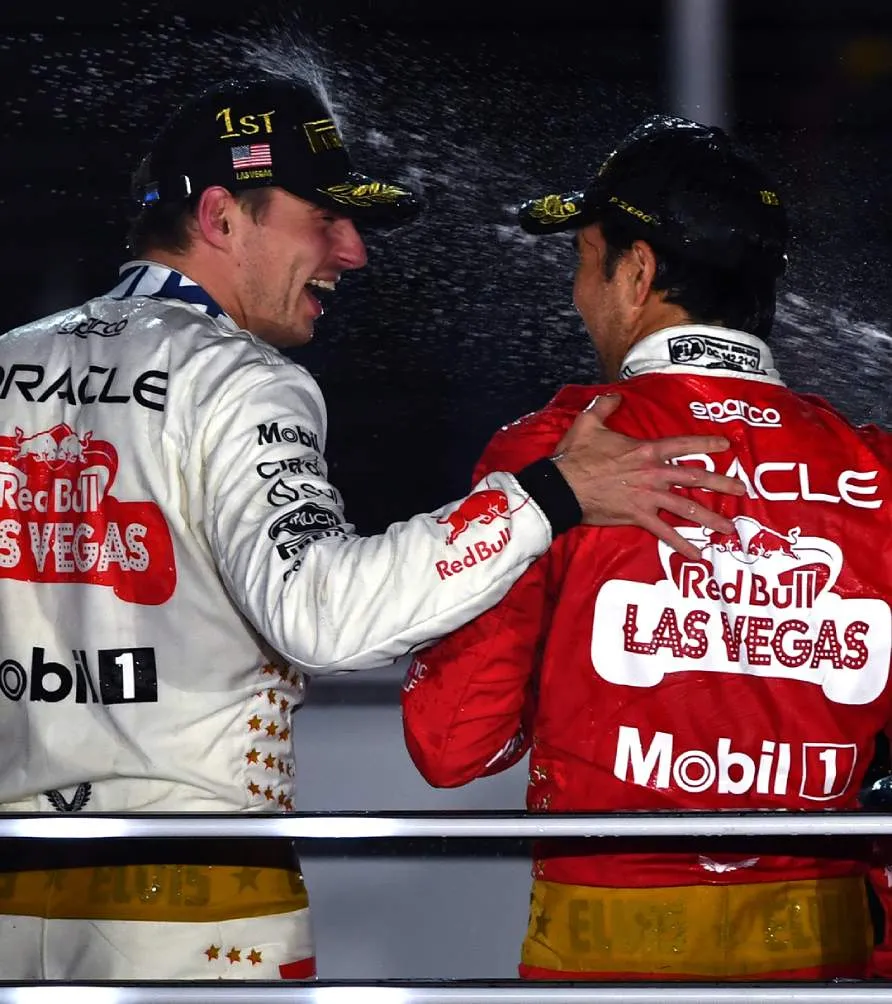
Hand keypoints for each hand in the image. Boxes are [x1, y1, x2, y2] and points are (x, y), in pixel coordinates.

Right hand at [552, 394, 744, 559]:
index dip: (706, 445)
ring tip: (730, 529)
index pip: (683, 445)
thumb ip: (604, 406)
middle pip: (695, 478)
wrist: (561, 487)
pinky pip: (665, 533)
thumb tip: (614, 395)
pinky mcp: (638, 517)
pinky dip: (682, 545)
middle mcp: (653, 474)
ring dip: (711, 519)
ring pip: (687, 508)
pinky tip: (697, 556)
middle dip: (723, 484)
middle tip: (743, 490)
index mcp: (645, 450)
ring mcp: (648, 497)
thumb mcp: (587, 423)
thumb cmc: (574, 457)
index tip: (727, 447)